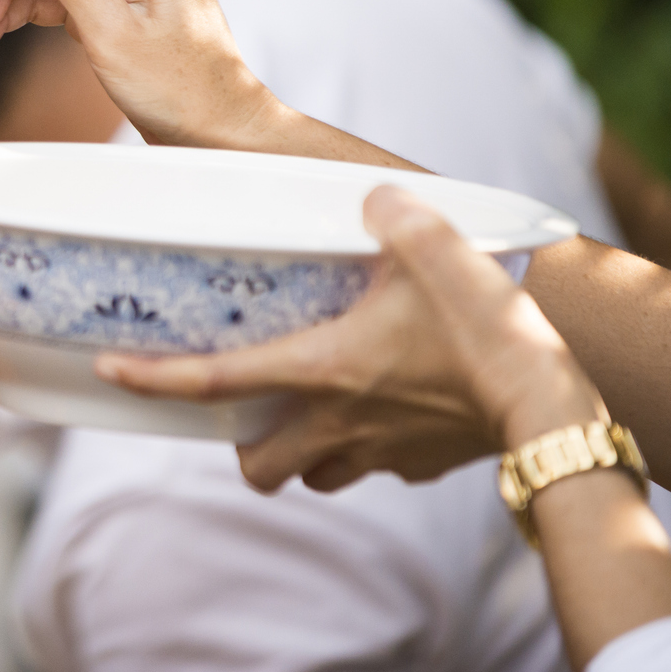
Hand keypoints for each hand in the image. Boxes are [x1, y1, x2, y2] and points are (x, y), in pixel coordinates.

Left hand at [98, 186, 606, 491]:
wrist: (558, 406)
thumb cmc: (488, 328)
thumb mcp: (434, 246)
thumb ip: (390, 213)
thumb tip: (371, 197)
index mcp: (320, 370)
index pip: (214, 383)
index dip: (153, 379)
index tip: (111, 372)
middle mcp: (337, 423)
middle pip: (256, 464)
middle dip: (240, 443)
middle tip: (245, 400)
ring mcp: (380, 453)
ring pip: (311, 473)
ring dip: (297, 449)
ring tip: (307, 403)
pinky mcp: (421, 464)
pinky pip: (370, 466)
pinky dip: (359, 446)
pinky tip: (380, 405)